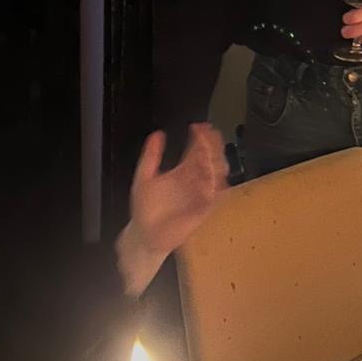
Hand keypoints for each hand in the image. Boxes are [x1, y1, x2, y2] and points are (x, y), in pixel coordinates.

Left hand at [116, 123, 228, 296]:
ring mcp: (200, 194)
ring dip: (216, 163)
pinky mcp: (203, 209)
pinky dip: (218, 186)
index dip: (200, 136)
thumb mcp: (144, 178)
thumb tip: (157, 133)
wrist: (144, 234)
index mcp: (183, 170)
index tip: (198, 126)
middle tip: (209, 136)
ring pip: (217, 174)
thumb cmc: (145, 208)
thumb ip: (151, 156)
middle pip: (211, 158)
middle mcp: (195, 179)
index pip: (197, 149)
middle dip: (212, 146)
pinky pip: (216, 196)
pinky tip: (214, 178)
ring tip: (210, 155)